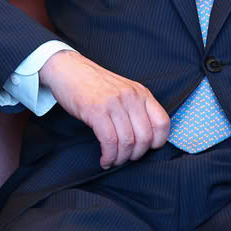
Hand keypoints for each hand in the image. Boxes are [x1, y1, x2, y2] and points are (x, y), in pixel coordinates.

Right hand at [39, 50, 169, 167]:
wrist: (68, 69)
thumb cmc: (94, 84)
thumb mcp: (123, 91)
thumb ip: (136, 109)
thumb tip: (145, 139)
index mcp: (141, 93)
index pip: (162, 123)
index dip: (157, 142)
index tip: (145, 149)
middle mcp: (131, 97)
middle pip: (145, 137)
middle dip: (136, 155)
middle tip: (126, 158)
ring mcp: (114, 103)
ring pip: (127, 142)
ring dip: (120, 158)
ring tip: (113, 160)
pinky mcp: (96, 110)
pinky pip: (109, 141)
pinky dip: (108, 156)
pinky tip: (104, 159)